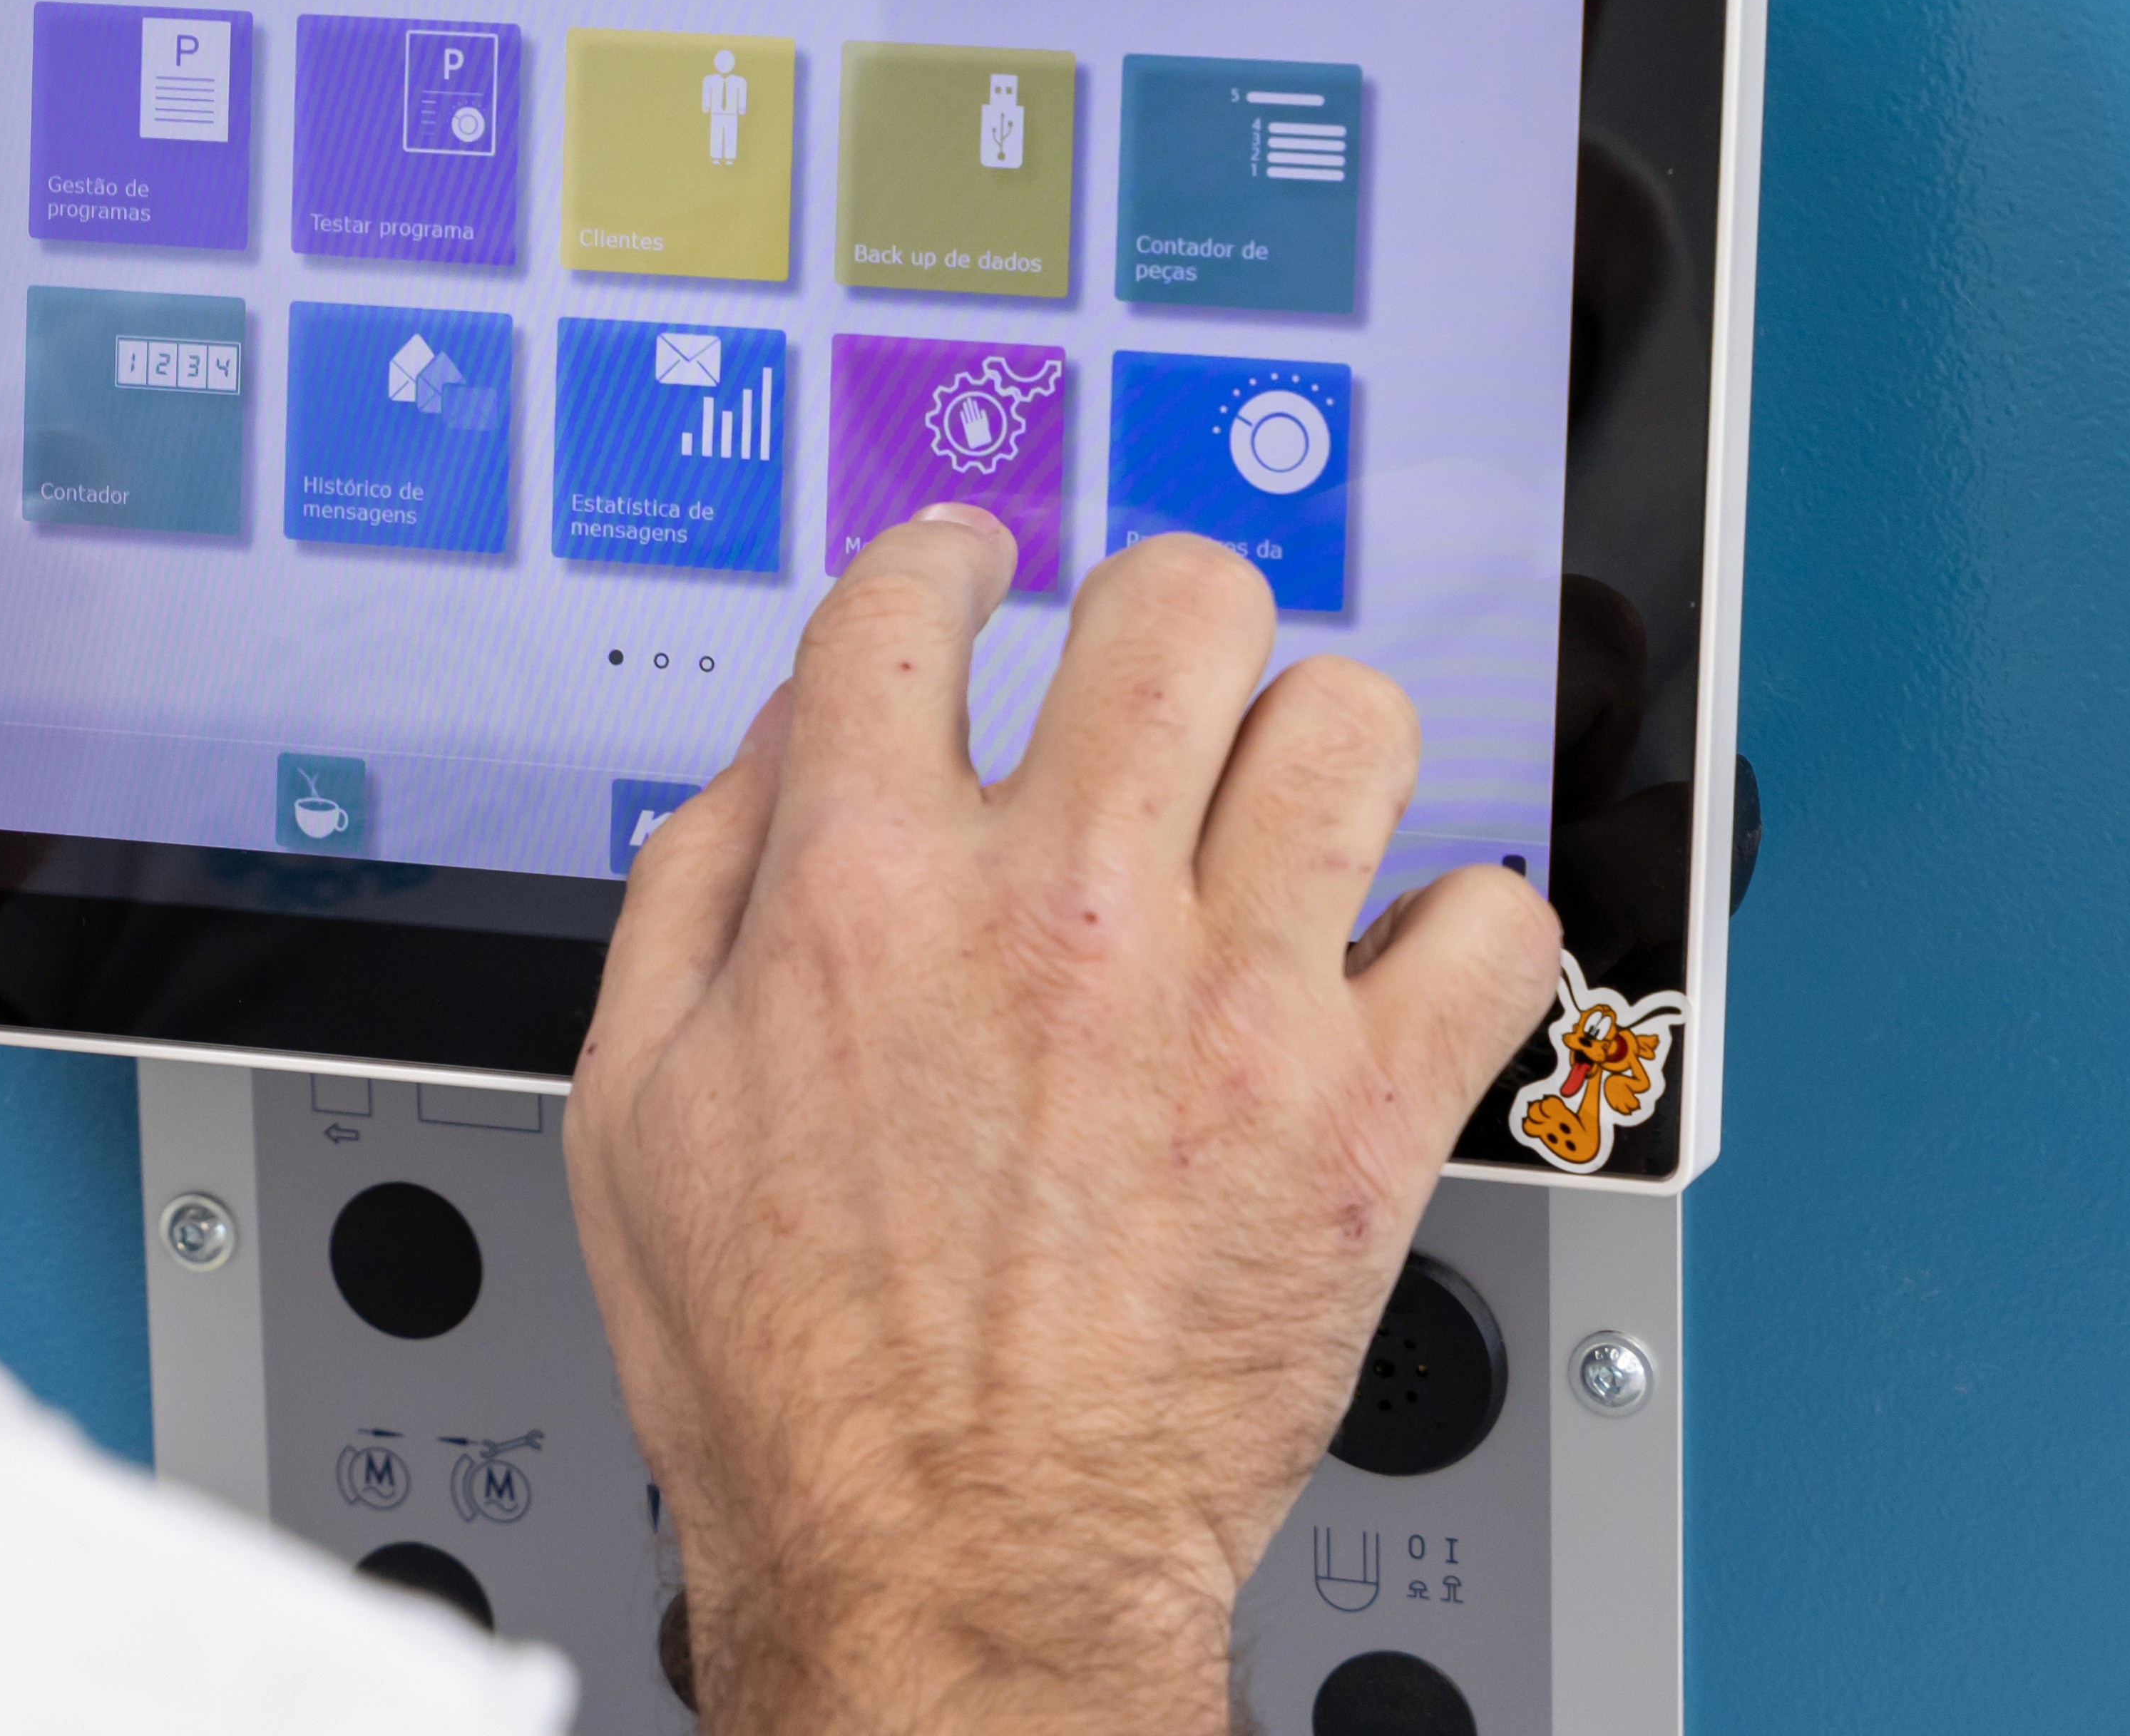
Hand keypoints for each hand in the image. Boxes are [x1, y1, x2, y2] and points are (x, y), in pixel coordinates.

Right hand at [565, 507, 1560, 1734]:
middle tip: (1155, 681)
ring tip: (1281, 816)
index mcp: (865, 888)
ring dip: (1314, 748)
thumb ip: (699, 880)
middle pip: (1177, 601)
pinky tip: (1388, 967)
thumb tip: (777, 744)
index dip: (948, 563)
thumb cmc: (792, 1372)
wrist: (947, 1565)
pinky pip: (1494, 923)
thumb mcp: (635, 1102)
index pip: (917, 603)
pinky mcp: (1362, 1115)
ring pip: (1351, 719)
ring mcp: (1228, 1003)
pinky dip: (1459, 932)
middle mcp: (1059, 912)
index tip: (975, 580)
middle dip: (1162, 615)